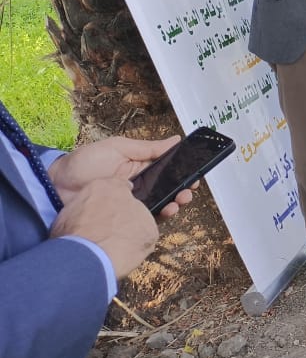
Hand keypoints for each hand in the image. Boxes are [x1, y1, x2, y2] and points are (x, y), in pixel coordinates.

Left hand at [50, 135, 196, 217]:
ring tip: (179, 201)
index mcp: (139, 166)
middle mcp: (139, 185)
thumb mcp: (118, 148)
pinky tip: (166, 212)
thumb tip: (176, 139)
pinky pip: (147, 218)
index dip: (183, 170)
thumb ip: (147, 148)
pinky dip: (160, 216)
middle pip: (168, 187)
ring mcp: (132, 203)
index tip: (195, 171)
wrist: (57, 189)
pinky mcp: (125, 218)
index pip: (167, 168)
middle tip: (189, 189)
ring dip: (175, 202)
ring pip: (161, 203)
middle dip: (183, 188)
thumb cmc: (84, 164)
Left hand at [51, 177, 159, 279]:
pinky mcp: (55, 228)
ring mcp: (69, 209)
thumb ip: (141, 218)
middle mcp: (88, 192)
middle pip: (99, 200)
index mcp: (113, 186)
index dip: (126, 201)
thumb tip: (135, 223)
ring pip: (83, 214)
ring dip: (89, 225)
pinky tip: (85, 251)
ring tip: (98, 244)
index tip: (129, 214)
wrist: (90, 261)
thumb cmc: (124, 240)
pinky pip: (70, 230)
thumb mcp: (148, 229)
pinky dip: (76, 237)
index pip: (121, 187)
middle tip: (113, 230)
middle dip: (105, 211)